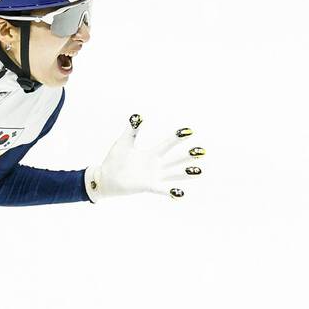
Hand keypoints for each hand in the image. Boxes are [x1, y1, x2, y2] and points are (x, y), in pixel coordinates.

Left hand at [84, 114, 205, 200]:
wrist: (105, 177)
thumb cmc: (114, 160)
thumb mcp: (124, 142)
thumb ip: (131, 130)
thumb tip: (137, 116)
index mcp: (151, 155)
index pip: (168, 144)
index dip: (178, 138)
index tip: (190, 131)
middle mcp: (155, 166)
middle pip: (175, 160)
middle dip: (188, 156)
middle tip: (202, 151)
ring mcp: (153, 177)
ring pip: (173, 174)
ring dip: (186, 173)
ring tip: (200, 171)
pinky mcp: (148, 186)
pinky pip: (162, 189)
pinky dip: (171, 192)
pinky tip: (180, 193)